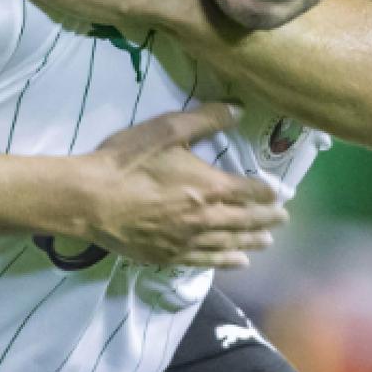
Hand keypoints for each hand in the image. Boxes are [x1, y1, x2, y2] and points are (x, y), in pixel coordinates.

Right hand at [73, 104, 287, 267]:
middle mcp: (208, 218)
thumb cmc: (126, 162)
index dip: (267, 192)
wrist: (89, 200)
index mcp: (211, 187)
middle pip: (247, 221)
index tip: (276, 192)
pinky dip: (227, 261)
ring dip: (252, 241)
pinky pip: (208, 261)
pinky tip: (237, 261)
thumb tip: (239, 110)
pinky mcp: (170, 256)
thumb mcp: (165, 130)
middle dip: (267, 219)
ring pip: (231, 243)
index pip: (251, 191)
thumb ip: (205, 119)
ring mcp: (189, 241)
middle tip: (282, 219)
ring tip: (266, 241)